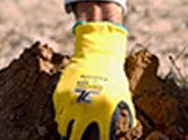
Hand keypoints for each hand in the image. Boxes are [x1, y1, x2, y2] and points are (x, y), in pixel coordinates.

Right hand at [54, 22, 133, 139]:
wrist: (97, 55)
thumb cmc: (113, 77)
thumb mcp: (123, 96)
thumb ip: (126, 116)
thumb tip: (129, 131)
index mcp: (106, 110)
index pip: (103, 138)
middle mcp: (86, 108)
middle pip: (76, 137)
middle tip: (80, 139)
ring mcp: (71, 101)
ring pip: (63, 127)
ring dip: (67, 130)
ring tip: (71, 131)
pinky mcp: (60, 95)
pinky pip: (58, 113)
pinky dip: (62, 117)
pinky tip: (68, 115)